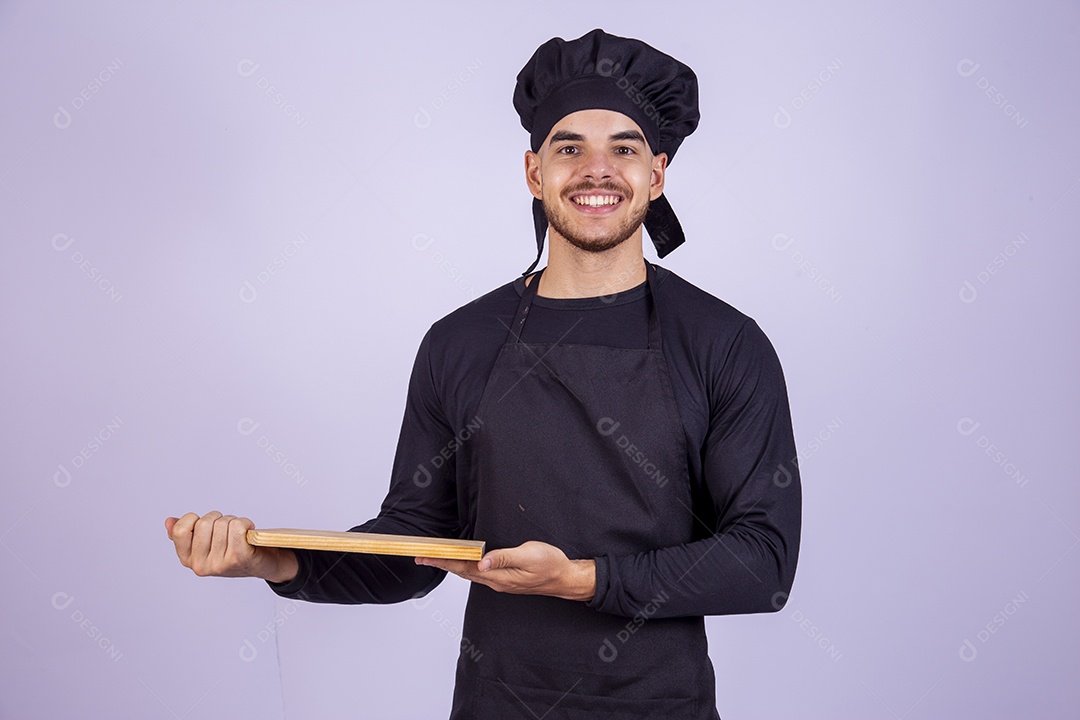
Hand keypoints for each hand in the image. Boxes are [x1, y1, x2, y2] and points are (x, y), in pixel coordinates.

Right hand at [165, 511, 297, 583]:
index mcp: (188, 560)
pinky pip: (238, 527)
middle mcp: (201, 565)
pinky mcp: (239, 558)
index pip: (180, 529)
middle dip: (218, 518)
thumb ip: (187, 533)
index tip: (207, 524)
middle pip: (204, 522)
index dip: (194, 518)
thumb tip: (169, 521)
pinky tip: (249, 531)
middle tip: (228, 528)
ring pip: (223, 523)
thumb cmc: (233, 549)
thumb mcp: (207, 543)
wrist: (264, 564)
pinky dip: (246, 523)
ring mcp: (219, 564)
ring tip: (239, 533)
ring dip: (234, 521)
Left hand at [416, 540, 594, 601]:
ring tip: (436, 558)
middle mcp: (495, 581)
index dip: (444, 559)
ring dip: (451, 564)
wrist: (565, 578)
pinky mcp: (504, 579)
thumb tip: (482, 562)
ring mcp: (499, 582)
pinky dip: (465, 566)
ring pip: (469, 573)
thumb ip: (505, 558)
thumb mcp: (529, 556)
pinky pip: (478, 573)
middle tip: (421, 556)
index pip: (464, 566)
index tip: (426, 555)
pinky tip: (462, 561)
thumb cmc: (550, 564)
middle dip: (442, 562)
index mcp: (499, 576)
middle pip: (462, 571)